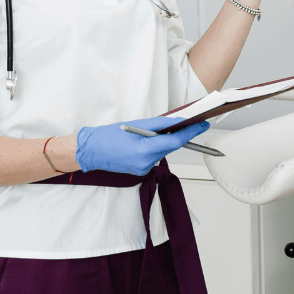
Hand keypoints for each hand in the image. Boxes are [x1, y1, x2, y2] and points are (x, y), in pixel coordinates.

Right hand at [75, 116, 210, 175]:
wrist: (89, 152)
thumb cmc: (108, 136)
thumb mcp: (134, 125)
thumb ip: (158, 125)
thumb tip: (177, 122)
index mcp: (144, 150)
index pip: (175, 141)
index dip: (191, 132)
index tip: (203, 125)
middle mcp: (146, 163)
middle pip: (171, 147)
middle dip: (183, 135)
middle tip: (195, 124)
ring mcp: (143, 169)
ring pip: (164, 152)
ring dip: (168, 141)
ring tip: (173, 129)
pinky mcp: (141, 171)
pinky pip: (155, 157)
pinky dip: (158, 147)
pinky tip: (154, 140)